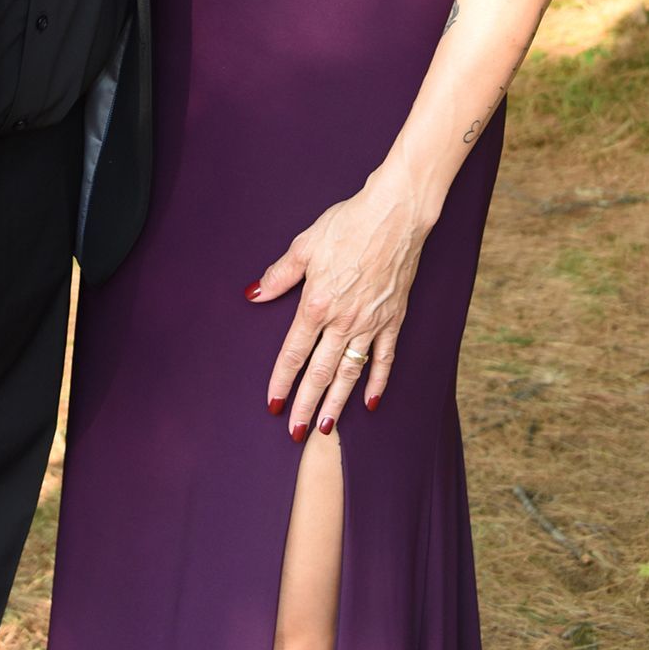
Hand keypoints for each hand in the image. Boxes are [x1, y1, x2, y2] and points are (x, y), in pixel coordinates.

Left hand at [245, 172, 432, 436]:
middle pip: (320, 372)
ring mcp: (371, 323)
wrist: (394, 216)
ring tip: (327, 428)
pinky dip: (377, 382)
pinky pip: (384, 359)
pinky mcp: (393, 320)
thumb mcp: (304, 245)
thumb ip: (279, 275)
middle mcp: (343, 321)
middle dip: (306, 405)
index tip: (273, 404)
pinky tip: (371, 402)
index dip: (281, 380)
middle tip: (296, 433)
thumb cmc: (347, 225)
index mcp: (316, 303)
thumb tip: (254, 294)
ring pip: (350, 373)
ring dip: (337, 402)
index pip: (294, 352)